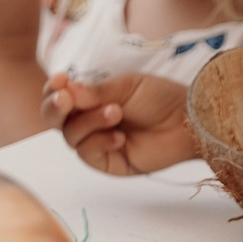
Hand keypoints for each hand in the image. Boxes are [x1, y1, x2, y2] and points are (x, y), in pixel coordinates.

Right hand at [45, 72, 198, 174]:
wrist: (189, 121)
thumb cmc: (160, 98)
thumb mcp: (126, 86)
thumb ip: (94, 91)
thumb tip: (64, 91)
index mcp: (88, 99)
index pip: (57, 95)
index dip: (53, 89)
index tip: (60, 80)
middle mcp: (88, 120)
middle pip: (53, 118)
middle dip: (54, 107)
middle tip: (65, 98)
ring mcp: (96, 141)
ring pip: (69, 135)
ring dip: (88, 121)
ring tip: (116, 112)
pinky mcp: (107, 162)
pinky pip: (86, 153)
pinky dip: (99, 142)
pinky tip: (120, 137)